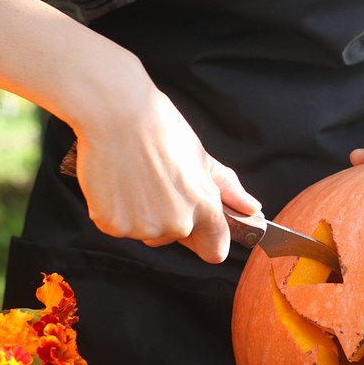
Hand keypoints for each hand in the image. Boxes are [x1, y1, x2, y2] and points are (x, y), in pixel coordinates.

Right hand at [68, 67, 259, 262]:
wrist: (116, 113)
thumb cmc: (159, 128)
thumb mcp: (201, 157)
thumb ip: (227, 189)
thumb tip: (251, 208)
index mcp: (204, 207)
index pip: (215, 250)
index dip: (207, 240)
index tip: (199, 230)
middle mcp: (176, 223)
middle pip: (172, 237)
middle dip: (167, 217)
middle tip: (155, 181)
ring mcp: (143, 228)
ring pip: (143, 232)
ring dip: (139, 213)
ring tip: (134, 177)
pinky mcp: (112, 225)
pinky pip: (116, 226)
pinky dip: (114, 210)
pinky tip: (116, 182)